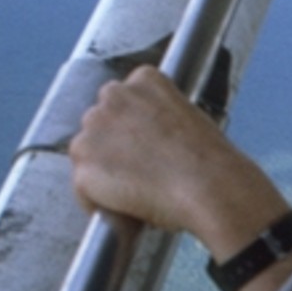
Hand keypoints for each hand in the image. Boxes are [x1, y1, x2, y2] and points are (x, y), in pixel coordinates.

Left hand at [69, 67, 286, 261]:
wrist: (209, 186)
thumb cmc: (209, 161)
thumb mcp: (190, 120)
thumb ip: (160, 120)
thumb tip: (150, 142)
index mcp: (144, 80)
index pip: (121, 100)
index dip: (130, 128)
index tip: (142, 147)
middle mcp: (113, 97)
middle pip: (98, 124)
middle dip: (111, 147)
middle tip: (137, 174)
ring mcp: (94, 130)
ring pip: (87, 155)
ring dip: (102, 173)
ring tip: (131, 194)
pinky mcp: (85, 164)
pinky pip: (82, 188)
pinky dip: (97, 202)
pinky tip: (121, 210)